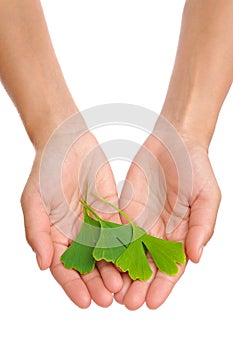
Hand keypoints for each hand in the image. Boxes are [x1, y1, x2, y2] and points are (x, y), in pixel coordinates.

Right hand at [21, 114, 122, 307]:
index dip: (73, 286)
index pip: (65, 268)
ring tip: (124, 285)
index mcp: (56, 236)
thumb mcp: (34, 202)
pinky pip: (122, 232)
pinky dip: (129, 247)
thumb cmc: (46, 171)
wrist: (67, 142)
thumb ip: (38, 234)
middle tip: (109, 298)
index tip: (84, 302)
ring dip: (115, 270)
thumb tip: (43, 265)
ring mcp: (96, 224)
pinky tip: (137, 259)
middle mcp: (77, 235)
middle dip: (98, 283)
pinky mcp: (113, 212)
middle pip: (88, 266)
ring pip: (108, 254)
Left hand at [115, 117, 220, 309]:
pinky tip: (101, 261)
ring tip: (112, 291)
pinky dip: (109, 248)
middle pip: (148, 265)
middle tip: (128, 303)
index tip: (153, 302)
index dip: (163, 286)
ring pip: (129, 253)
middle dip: (139, 286)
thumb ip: (201, 227)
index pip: (172, 266)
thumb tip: (196, 256)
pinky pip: (115, 231)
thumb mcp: (207, 198)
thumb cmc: (195, 168)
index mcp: (181, 234)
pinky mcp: (124, 210)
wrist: (173, 142)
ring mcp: (141, 222)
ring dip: (121, 273)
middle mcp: (160, 233)